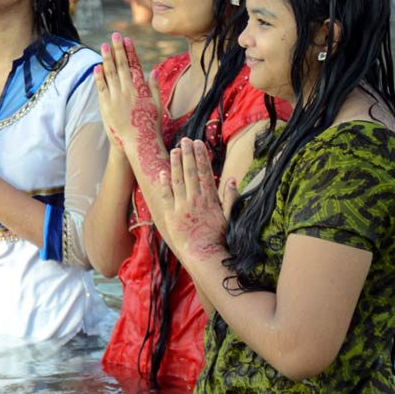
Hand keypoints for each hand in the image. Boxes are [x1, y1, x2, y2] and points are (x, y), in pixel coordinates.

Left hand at [94, 33, 166, 167]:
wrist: (137, 143)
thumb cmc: (149, 125)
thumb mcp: (157, 105)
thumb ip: (153, 87)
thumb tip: (151, 71)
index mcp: (141, 89)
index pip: (135, 65)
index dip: (130, 52)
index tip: (127, 40)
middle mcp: (128, 91)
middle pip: (121, 66)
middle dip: (118, 49)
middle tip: (114, 36)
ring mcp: (116, 98)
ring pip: (110, 74)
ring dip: (107, 58)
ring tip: (104, 46)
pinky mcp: (106, 107)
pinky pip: (101, 88)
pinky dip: (99, 77)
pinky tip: (97, 66)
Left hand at [148, 138, 235, 264]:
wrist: (203, 253)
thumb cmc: (217, 237)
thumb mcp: (229, 216)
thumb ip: (230, 197)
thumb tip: (232, 179)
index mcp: (209, 198)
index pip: (204, 172)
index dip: (201, 156)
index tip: (199, 143)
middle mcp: (195, 200)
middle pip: (190, 172)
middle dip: (188, 154)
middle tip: (185, 140)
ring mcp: (182, 206)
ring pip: (178, 180)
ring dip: (175, 164)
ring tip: (174, 150)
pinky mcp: (171, 214)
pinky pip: (166, 196)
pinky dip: (164, 183)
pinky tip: (162, 172)